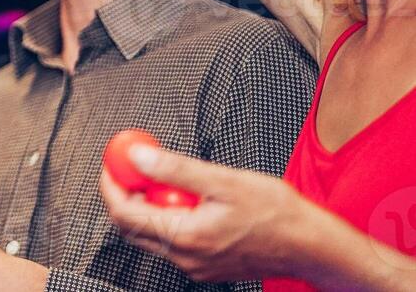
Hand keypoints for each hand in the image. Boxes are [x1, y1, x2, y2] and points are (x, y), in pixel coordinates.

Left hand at [99, 145, 310, 282]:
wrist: (313, 246)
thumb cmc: (278, 214)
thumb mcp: (223, 180)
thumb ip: (175, 169)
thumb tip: (138, 156)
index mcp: (185, 237)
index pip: (124, 214)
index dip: (111, 186)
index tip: (112, 164)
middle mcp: (186, 259)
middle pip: (132, 228)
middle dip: (126, 196)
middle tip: (132, 168)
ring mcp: (196, 267)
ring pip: (153, 235)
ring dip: (149, 206)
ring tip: (168, 180)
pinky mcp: (207, 267)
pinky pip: (174, 242)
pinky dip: (170, 218)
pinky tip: (190, 200)